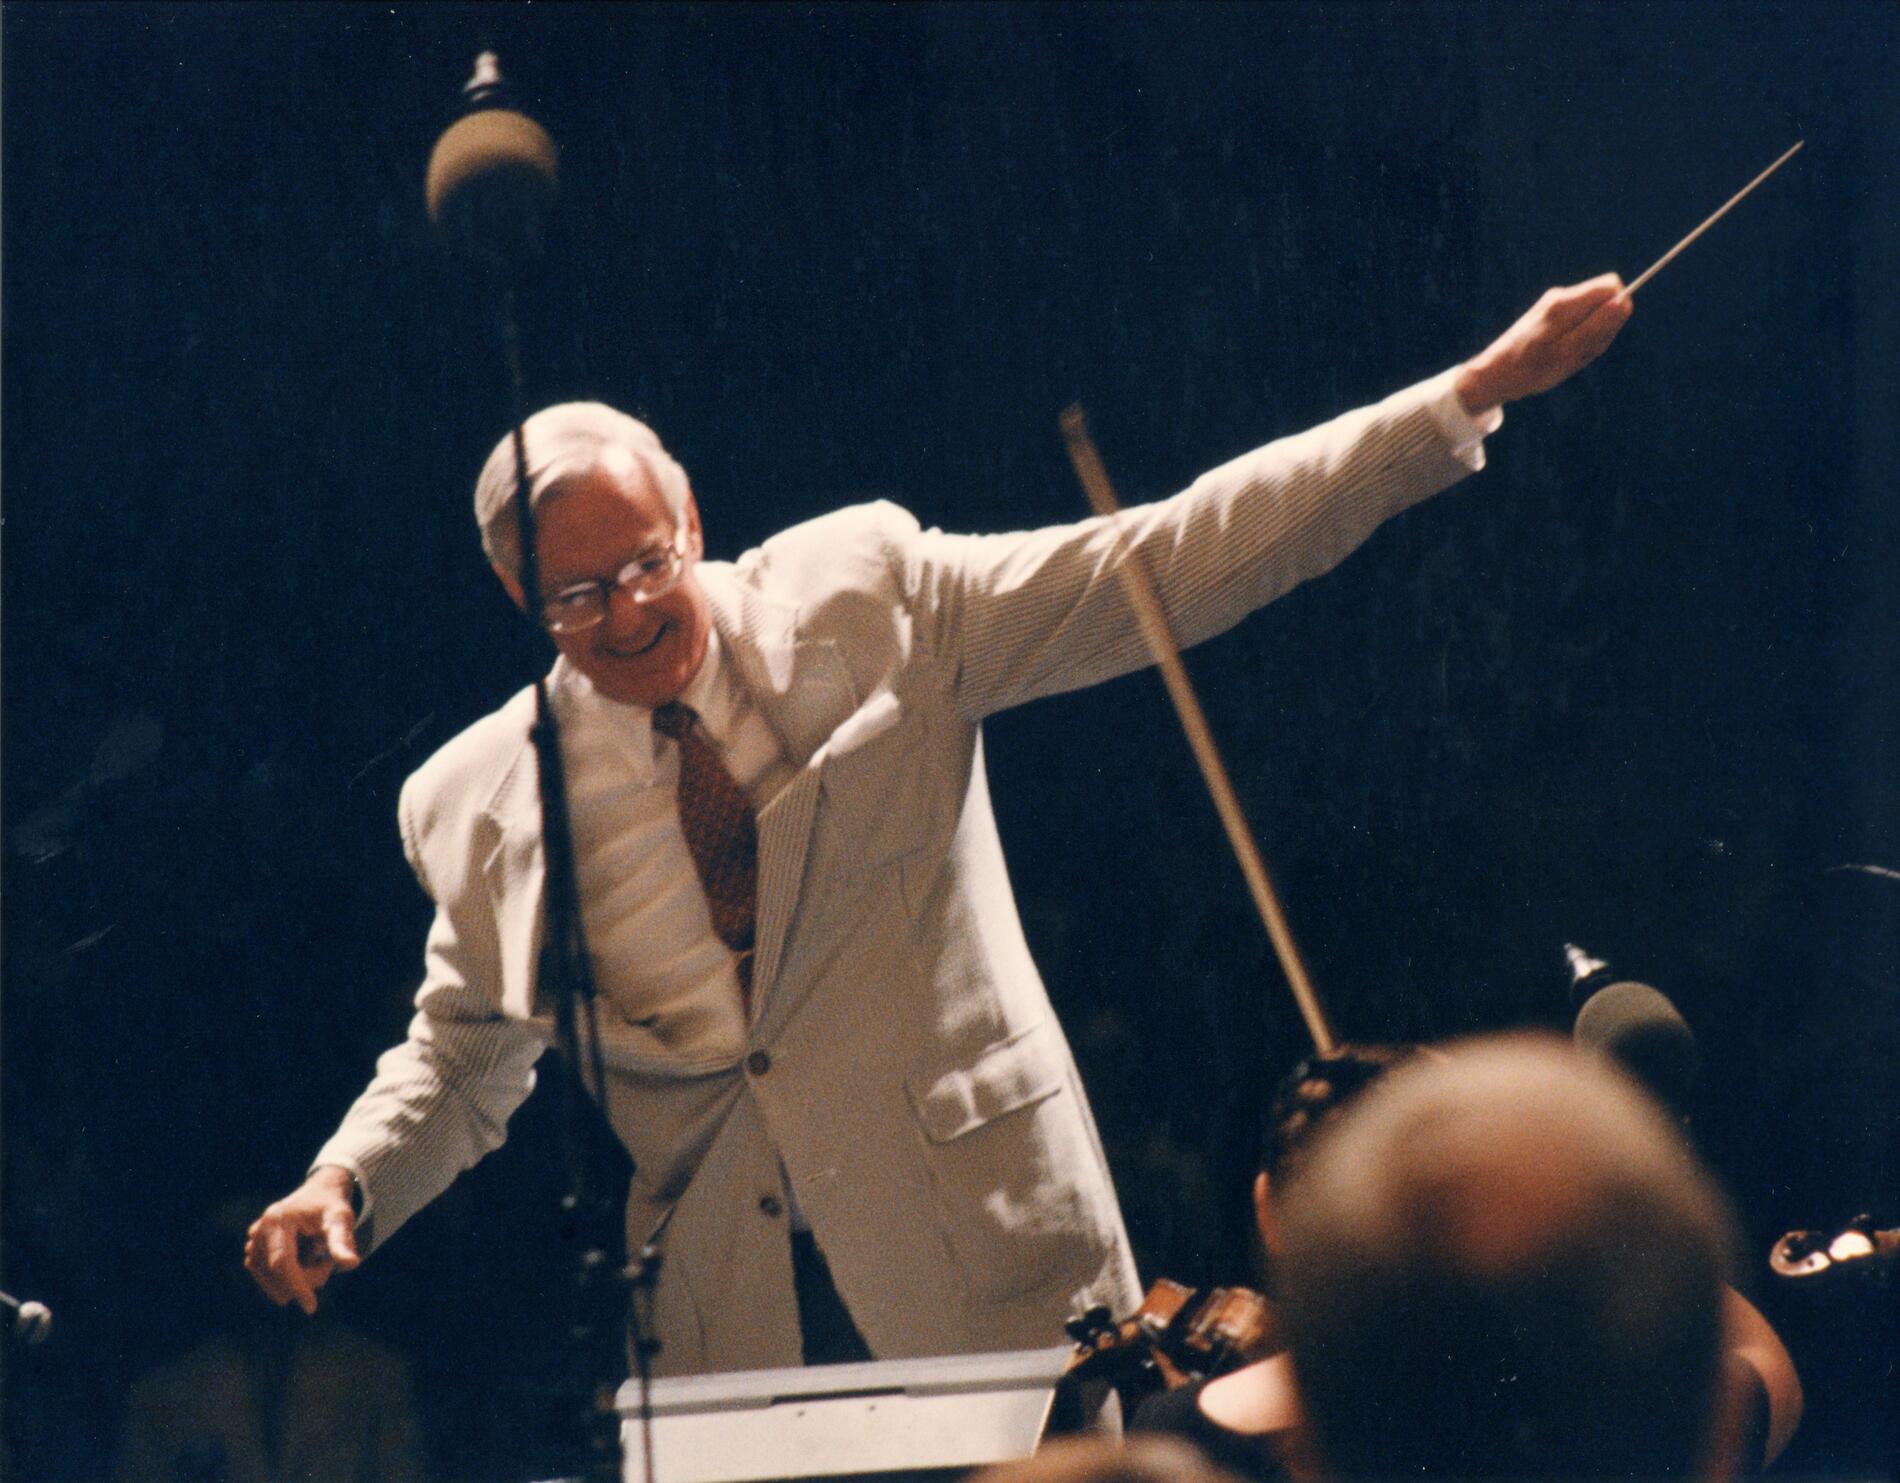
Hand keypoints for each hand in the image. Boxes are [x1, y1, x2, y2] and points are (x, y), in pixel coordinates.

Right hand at [243, 1166, 360, 1313]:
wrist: (319, 1194)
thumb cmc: (332, 1207)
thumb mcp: (341, 1220)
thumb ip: (343, 1242)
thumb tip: (351, 1265)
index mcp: (278, 1219)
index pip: (282, 1262)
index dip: (296, 1286)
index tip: (311, 1307)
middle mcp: (259, 1229)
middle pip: (276, 1273)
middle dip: (304, 1279)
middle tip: (327, 1263)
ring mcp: (252, 1241)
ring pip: (270, 1279)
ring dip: (297, 1279)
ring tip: (316, 1258)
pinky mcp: (252, 1250)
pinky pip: (267, 1276)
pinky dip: (287, 1277)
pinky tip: (303, 1262)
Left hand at [1454, 273, 1632, 414]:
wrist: (1493, 375)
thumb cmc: (1530, 369)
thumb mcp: (1569, 354)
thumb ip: (1597, 328)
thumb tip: (1625, 302)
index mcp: (1564, 304)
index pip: (1612, 285)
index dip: (1618, 309)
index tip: (1601, 335)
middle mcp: (1559, 296)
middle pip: (1604, 299)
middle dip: (1604, 326)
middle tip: (1580, 352)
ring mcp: (1554, 304)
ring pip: (1593, 312)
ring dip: (1589, 337)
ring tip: (1566, 357)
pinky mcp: (1550, 314)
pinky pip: (1579, 321)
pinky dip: (1577, 340)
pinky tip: (1560, 355)